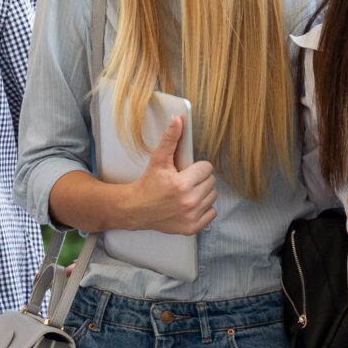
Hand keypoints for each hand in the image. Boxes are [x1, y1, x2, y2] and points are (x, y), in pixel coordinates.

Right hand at [116, 114, 216, 234]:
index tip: (185, 171)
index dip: (196, 168)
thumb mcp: (158, 160)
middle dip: (199, 180)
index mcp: (182, 184)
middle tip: (184, 182)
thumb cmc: (147, 185)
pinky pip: (211, 213)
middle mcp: (188, 202)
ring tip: (186, 193)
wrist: (135, 209)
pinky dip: (203, 209)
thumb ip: (170, 139)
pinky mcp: (191, 227)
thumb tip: (178, 119)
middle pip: (211, 182)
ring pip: (212, 196)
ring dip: (202, 194)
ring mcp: (191, 216)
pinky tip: (189, 206)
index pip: (207, 168)